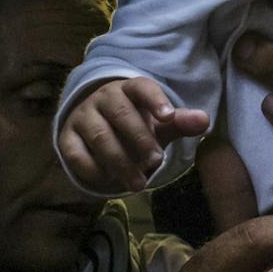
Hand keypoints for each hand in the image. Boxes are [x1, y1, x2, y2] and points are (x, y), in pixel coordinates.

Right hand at [56, 77, 209, 192]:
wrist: (95, 129)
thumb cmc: (135, 124)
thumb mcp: (159, 124)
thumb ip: (180, 123)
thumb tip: (205, 120)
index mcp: (129, 89)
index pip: (142, 87)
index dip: (155, 100)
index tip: (168, 117)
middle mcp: (103, 98)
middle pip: (120, 113)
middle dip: (140, 139)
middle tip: (156, 160)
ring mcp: (82, 116)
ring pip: (99, 135)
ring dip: (120, 160)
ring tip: (139, 184)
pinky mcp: (66, 138)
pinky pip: (76, 153)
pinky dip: (93, 169)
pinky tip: (109, 181)